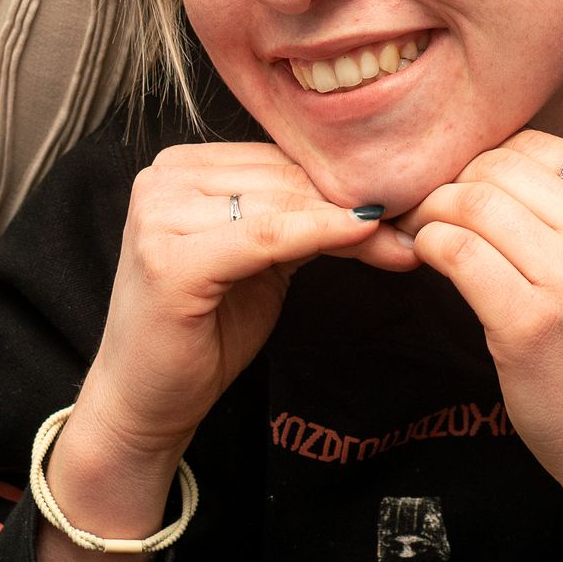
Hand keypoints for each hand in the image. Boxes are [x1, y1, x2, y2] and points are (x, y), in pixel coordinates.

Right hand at [79, 143, 411, 460]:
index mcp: (181, 168)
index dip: (343, 182)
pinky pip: (265, 236)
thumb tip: (381, 202)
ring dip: (347, 223)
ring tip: (401, 241)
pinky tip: (362, 233)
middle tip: (417, 226)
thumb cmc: (204, 330)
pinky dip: (318, 233)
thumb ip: (302, 222)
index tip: (407, 202)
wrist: (145, 400)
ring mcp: (159, 214)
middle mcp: (163, 178)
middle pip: (283, 178)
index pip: (279, 161)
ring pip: (280, 203)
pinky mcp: (170, 259)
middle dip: (352, 203)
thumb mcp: (262, 263)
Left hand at [406, 131, 562, 561]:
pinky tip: (428, 260)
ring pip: (473, 204)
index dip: (491, 161)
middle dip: (455, 183)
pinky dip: (428, 246)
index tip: (470, 187)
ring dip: (433, 213)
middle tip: (434, 210)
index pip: (541, 146)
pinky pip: (457, 252)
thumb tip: (495, 165)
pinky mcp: (527, 323)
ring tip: (425, 234)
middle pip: (500, 169)